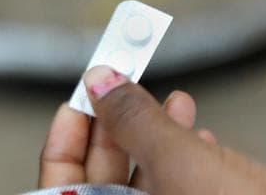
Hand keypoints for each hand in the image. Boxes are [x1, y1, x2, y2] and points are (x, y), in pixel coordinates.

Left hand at [37, 66, 265, 193]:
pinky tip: (207, 138)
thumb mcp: (182, 162)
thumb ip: (133, 121)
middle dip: (118, 129)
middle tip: (131, 84)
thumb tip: (99, 81)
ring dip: (157, 139)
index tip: (81, 96)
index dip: (65, 142)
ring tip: (183, 102)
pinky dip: (188, 164)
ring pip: (146, 189)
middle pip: (101, 187)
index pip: (59, 190)